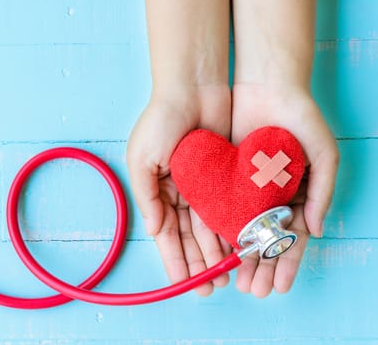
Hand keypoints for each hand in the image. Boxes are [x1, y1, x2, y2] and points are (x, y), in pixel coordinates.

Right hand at [127, 85, 231, 295]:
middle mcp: (178, 192)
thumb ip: (147, 196)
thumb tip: (156, 230)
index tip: (181, 283)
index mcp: (156, 190)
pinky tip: (235, 249)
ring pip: (208, 227)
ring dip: (214, 252)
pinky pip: (226, 208)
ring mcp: (201, 185)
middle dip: (196, 263)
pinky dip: (228, 229)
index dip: (173, 259)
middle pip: (188, 236)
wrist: (192, 87)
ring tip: (223, 277)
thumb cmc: (161, 120)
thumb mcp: (142, 158)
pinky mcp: (223, 176)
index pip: (165, 233)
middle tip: (207, 289)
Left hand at [231, 84, 338, 296]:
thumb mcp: (323, 153)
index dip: (287, 263)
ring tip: (234, 281)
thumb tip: (315, 230)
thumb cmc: (301, 118)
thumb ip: (322, 191)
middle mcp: (270, 197)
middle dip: (260, 267)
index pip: (292, 238)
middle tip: (253, 291)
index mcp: (296, 195)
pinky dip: (219, 231)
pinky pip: (220, 208)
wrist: (267, 86)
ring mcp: (246, 189)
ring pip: (240, 231)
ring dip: (238, 257)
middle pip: (264, 240)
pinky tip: (217, 252)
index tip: (280, 286)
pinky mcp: (224, 178)